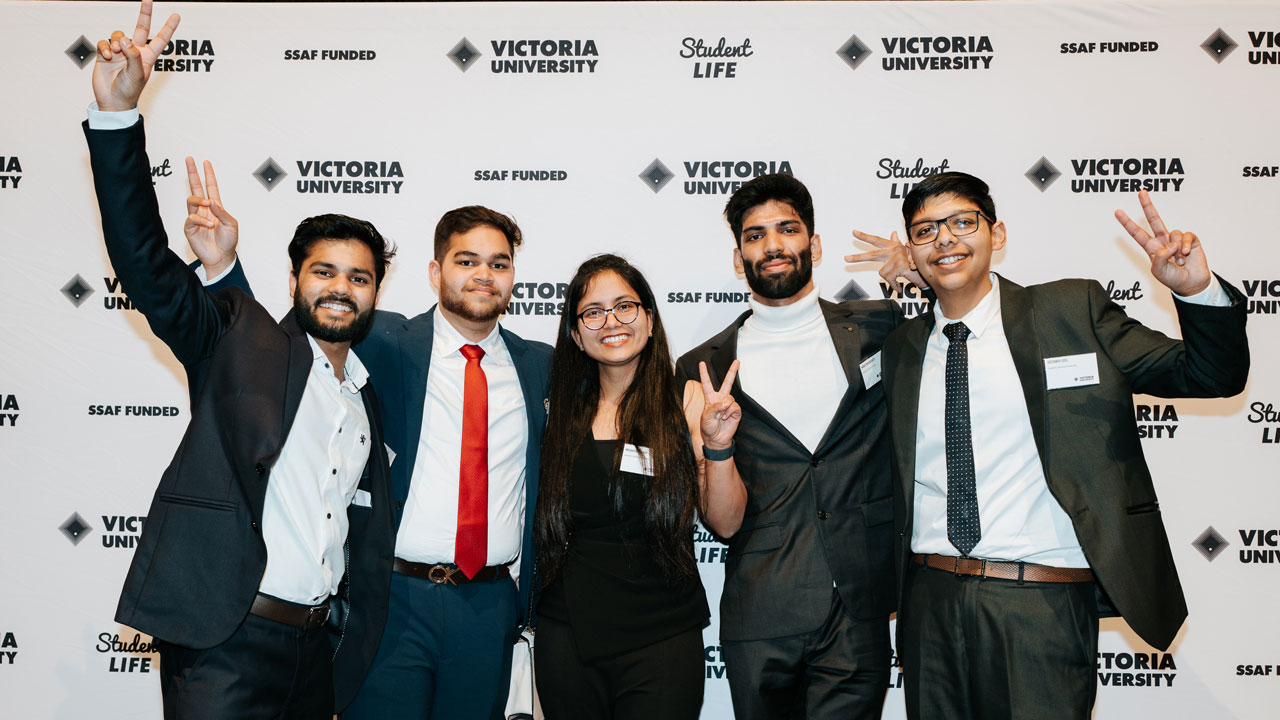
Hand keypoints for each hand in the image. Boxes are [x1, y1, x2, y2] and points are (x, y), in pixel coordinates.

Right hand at [91, 0, 180, 111]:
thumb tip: (125, 40)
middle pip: (141, 28)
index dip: (168, 27)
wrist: (113, 101)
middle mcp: (134, 52)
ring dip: (116, 41)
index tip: (176, 15)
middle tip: (148, 0)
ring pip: (119, 35)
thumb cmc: (129, 91)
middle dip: (145, 14)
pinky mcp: (105, 54)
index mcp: (148, 57)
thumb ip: (133, 56)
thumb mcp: (137, 74)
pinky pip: (104, 42)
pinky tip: (106, 56)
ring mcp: (120, 52)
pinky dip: (104, 47)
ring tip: (115, 52)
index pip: (161, 39)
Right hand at [184, 158, 238, 276]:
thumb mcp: (231, 224)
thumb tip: (212, 201)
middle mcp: (204, 209)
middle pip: (196, 187)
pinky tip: (208, 224)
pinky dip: (200, 219)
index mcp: (215, 207)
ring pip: (191, 200)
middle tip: (189, 159)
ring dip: (199, 200)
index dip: (208, 175)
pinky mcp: (190, 228)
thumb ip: (222, 212)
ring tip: (208, 205)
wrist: (222, 257)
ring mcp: (196, 217)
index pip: (210, 187)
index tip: (206, 162)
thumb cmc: (228, 241)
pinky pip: (191, 218)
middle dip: (192, 173)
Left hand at [699, 360, 741, 450]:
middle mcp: (720, 399)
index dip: (704, 373)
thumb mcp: (705, 417)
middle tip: (737, 361)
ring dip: (724, 408)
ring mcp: (729, 405)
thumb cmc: (708, 429)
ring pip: (729, 397)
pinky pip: (734, 406)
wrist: (716, 440)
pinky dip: (729, 412)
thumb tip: (725, 403)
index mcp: (710, 398)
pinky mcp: (735, 411)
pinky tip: (725, 418)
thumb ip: (714, 407)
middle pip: (727, 382)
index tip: (701, 363)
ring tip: (720, 416)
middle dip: (732, 371)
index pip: (707, 383)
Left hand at [846, 230, 925, 295]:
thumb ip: (896, 243)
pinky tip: (899, 287)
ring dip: (889, 280)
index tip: (854, 233)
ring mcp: (897, 258)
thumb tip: (893, 232)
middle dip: (858, 258)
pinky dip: (893, 286)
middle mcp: (893, 251)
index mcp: (892, 246)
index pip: (876, 240)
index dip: (865, 236)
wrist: (926, 272)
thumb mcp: (904, 252)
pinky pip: (889, 280)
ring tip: (897, 280)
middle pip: (872, 255)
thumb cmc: (913, 262)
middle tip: (846, 258)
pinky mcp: (901, 267)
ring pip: (882, 273)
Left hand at [1114, 190, 1210, 296]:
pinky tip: (1186, 255)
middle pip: (1154, 219)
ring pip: (1173, 232)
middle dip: (1148, 206)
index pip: (1137, 233)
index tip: (1118, 212)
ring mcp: (1176, 239)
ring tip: (1179, 261)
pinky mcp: (1190, 239)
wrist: (1192, 283)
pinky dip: (1185, 245)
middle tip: (1141, 192)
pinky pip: (1186, 236)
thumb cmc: (1172, 278)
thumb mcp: (1158, 271)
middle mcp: (1163, 240)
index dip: (1127, 223)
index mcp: (1151, 248)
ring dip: (1176, 249)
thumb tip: (1170, 243)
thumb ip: (1159, 257)